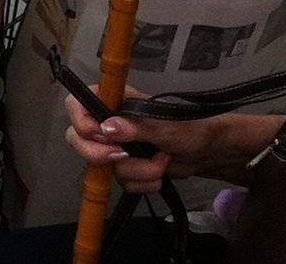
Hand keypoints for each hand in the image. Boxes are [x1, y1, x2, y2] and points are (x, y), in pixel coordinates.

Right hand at [62, 97, 247, 193]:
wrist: (208, 152)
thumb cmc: (190, 128)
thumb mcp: (165, 126)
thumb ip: (135, 127)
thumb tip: (106, 128)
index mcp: (115, 101)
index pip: (77, 104)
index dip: (81, 121)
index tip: (100, 135)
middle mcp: (110, 122)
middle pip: (78, 139)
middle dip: (100, 155)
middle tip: (123, 156)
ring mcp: (117, 147)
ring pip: (105, 167)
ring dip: (137, 171)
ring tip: (161, 162)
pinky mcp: (127, 168)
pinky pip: (122, 182)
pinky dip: (143, 183)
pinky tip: (160, 173)